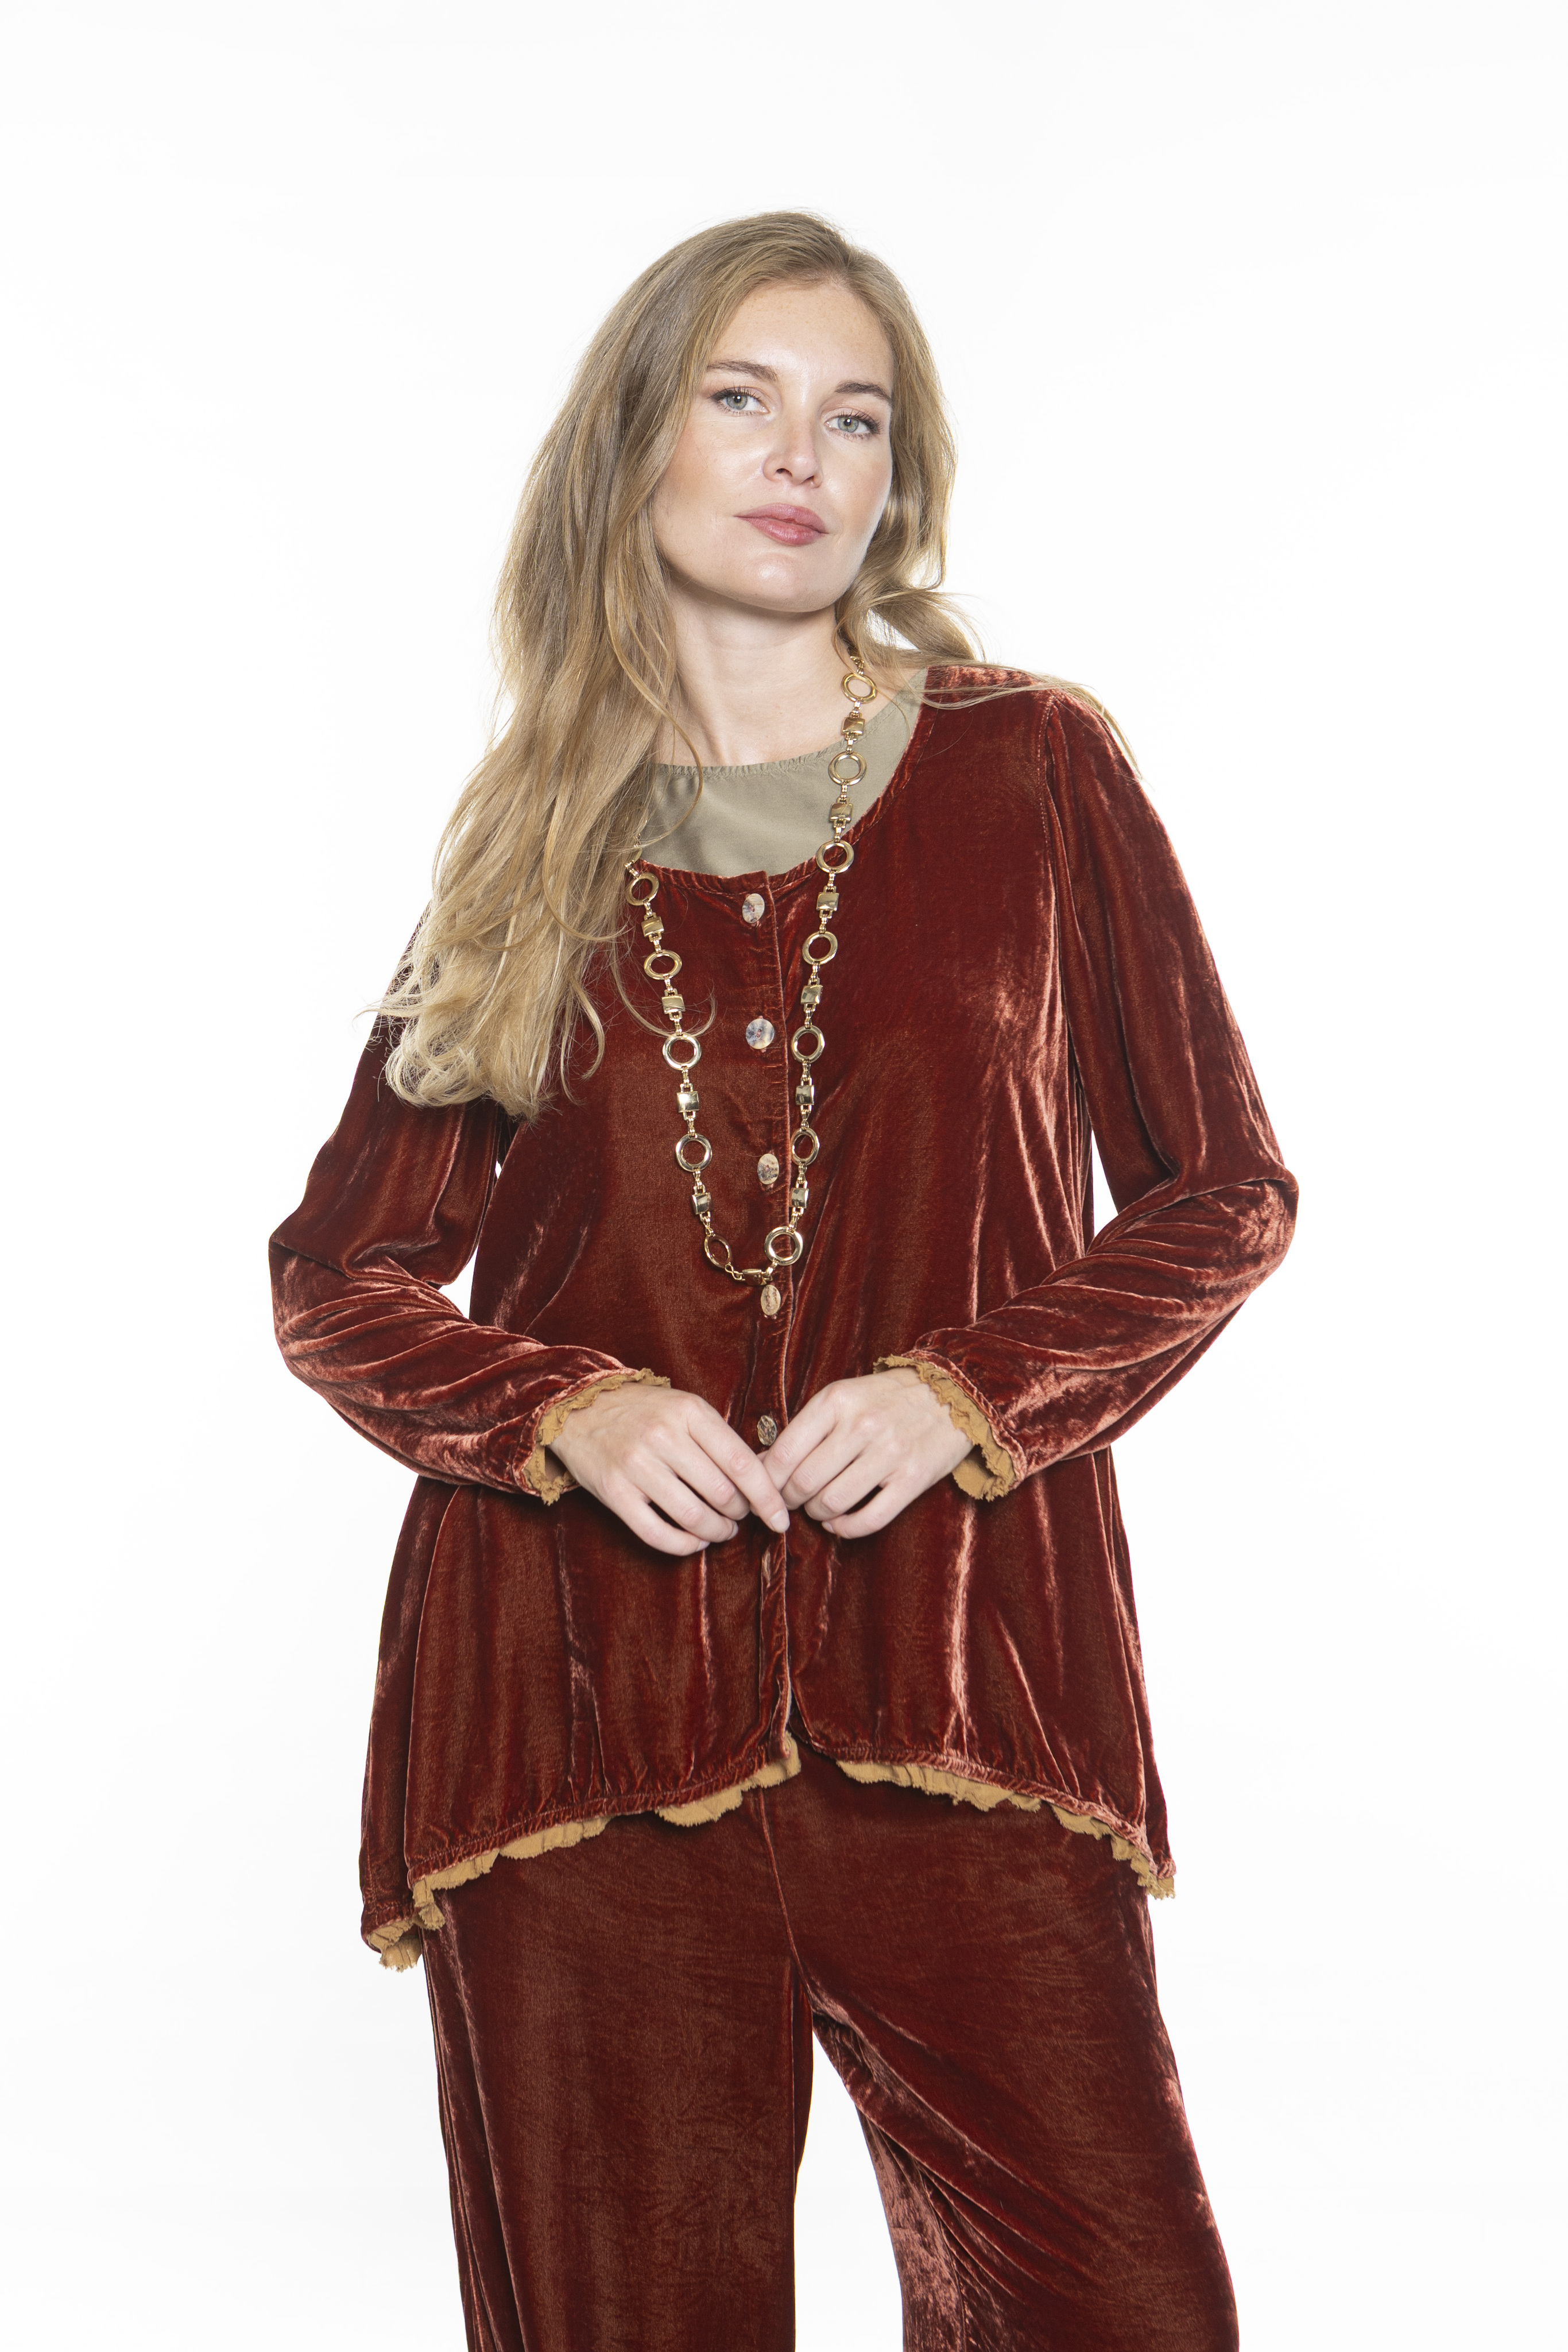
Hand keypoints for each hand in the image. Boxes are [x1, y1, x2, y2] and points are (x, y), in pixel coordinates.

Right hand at [549, 1383, 790, 1556]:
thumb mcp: (685, 1407)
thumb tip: (763, 1478)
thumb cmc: (642, 1411)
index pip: (742, 1463)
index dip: (767, 1497)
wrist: (578, 1408)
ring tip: (722, 1529)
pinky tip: (695, 1541)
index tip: (780, 1518)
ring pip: (694, 1517)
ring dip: (717, 1531)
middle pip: (722, 1493)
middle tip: (740, 1515)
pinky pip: (658, 1534)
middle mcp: (663, 1437)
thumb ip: (719, 1438)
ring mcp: (636, 1466)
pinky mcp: (614, 1492)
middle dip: (741, 1513)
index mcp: (689, 1412)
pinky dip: (684, 1546)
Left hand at [760, 1368, 971, 1537]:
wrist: (953, 1392)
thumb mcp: (843, 1397)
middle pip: (805, 1481)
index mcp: (837, 1401)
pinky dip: (845, 1529)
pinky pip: (869, 1519)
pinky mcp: (913, 1479)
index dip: (767, 1480)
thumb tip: (762, 1463)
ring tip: (818, 1509)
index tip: (766, 1489)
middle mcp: (862, 1426)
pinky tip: (839, 1523)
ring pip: (832, 1502)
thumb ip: (805, 1428)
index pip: (784, 1452)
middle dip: (789, 1500)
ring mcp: (890, 1454)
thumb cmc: (887, 1398)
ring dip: (816, 1514)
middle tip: (791, 1502)